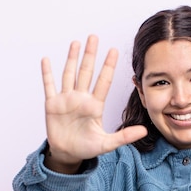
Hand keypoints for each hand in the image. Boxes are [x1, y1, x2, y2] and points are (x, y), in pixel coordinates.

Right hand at [41, 35, 146, 172]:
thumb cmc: (87, 148)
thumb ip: (124, 137)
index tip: (114, 50)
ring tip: (76, 43)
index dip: (108, 66)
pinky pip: (49, 86)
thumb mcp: (107, 143)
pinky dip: (47, 73)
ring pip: (69, 74)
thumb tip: (144, 131)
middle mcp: (81, 98)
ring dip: (71, 58)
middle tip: (94, 37)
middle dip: (90, 55)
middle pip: (87, 72)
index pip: (103, 82)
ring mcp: (66, 100)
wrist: (68, 154)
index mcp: (95, 106)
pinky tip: (46, 60)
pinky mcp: (52, 105)